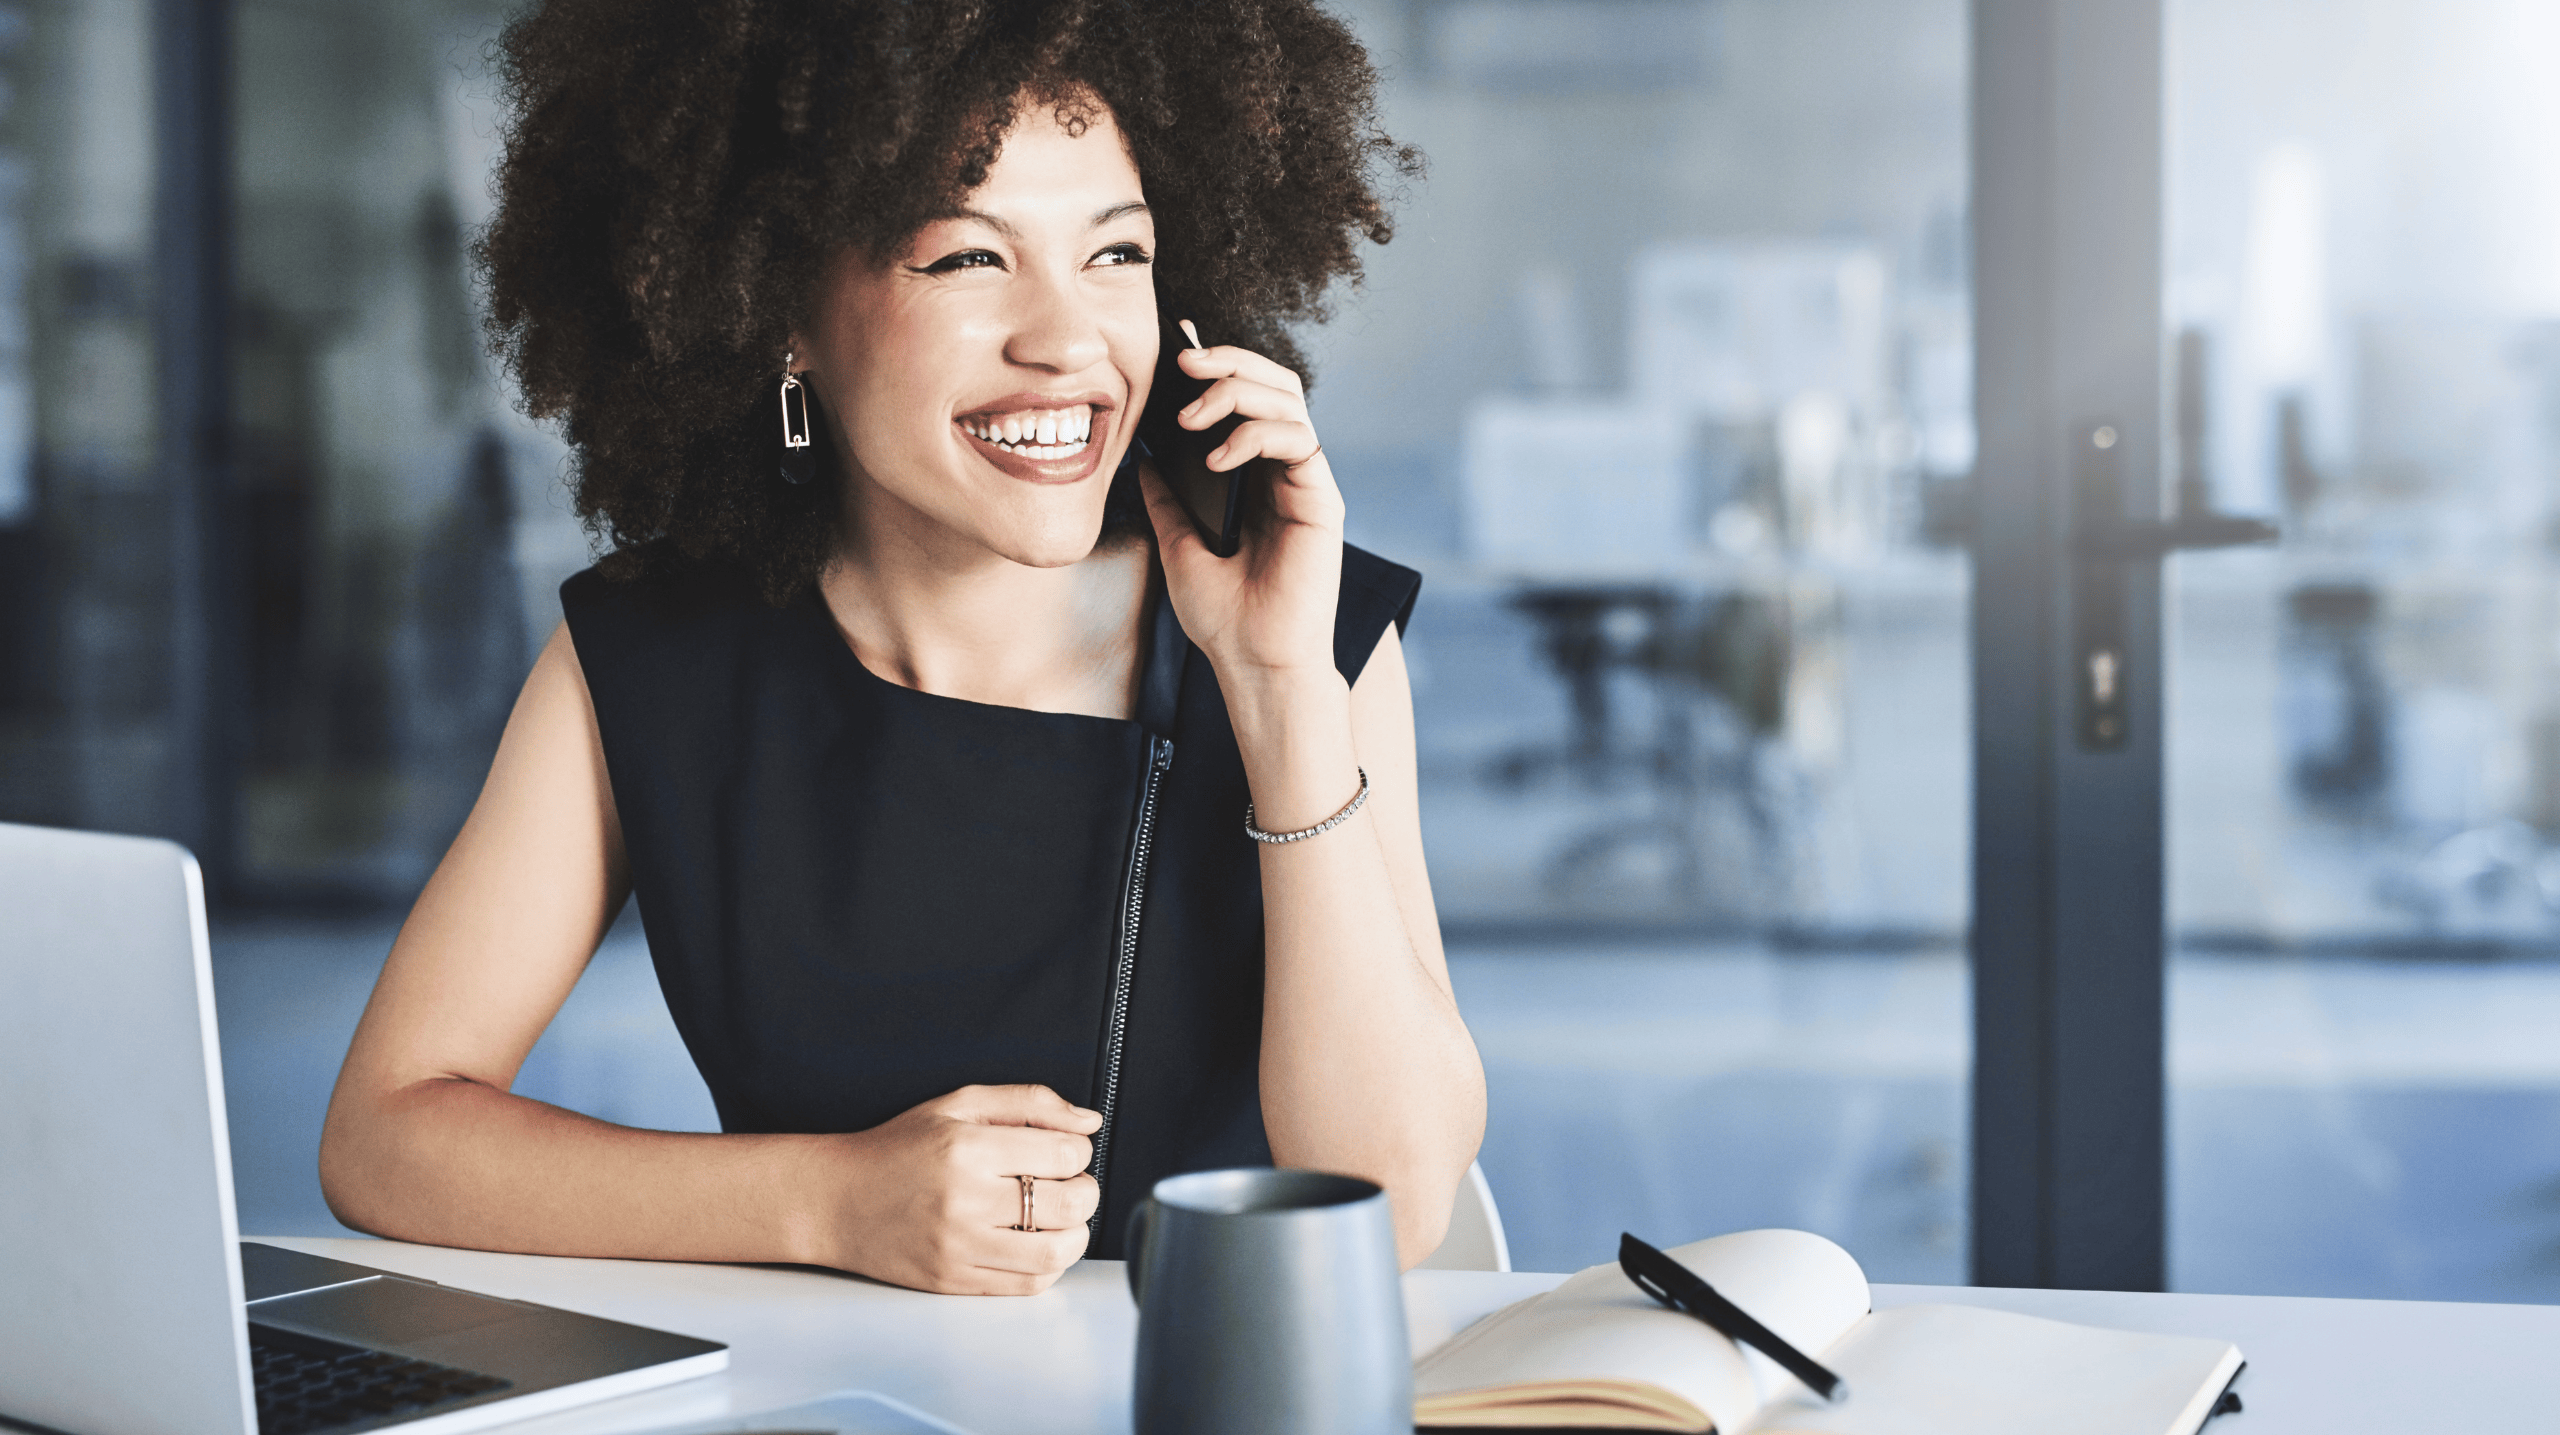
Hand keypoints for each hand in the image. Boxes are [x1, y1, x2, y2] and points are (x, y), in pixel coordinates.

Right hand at [806, 1084, 1102, 1294]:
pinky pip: (1028, 1284)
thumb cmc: (899, 1148)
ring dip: (1075, 1233)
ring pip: (1056, 1252)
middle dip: (1085, 1191)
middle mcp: (964, 1200)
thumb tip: (1087, 1121)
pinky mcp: (954, 1281)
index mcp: (967, 1148)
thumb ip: (1029, 1102)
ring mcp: (959, 1246)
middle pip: (1069, 1204)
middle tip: (1070, 1183)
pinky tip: (1037, 1243)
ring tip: (1060, 1217)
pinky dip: (1049, 1265)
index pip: (1064, 1155)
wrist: (837, 1200)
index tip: (1067, 1151)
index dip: (1079, 1151)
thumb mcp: (958, 1104)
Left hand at [1138, 343, 1343, 684]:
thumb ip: (1166, 499)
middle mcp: (1285, 472)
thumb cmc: (1223, 616)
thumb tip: (1142, 457)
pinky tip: (1217, 460)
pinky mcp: (1321, 500)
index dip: (1217, 368)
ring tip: (1192, 416)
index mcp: (1255, 477)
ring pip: (1288, 400)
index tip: (1175, 356)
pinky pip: (1298, 440)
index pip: (1246, 399)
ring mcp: (1305, 483)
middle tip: (1185, 364)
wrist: (1252, 663)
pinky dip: (1255, 435)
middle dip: (1229, 362)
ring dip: (1237, 392)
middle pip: (1273, 384)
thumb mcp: (1176, 544)